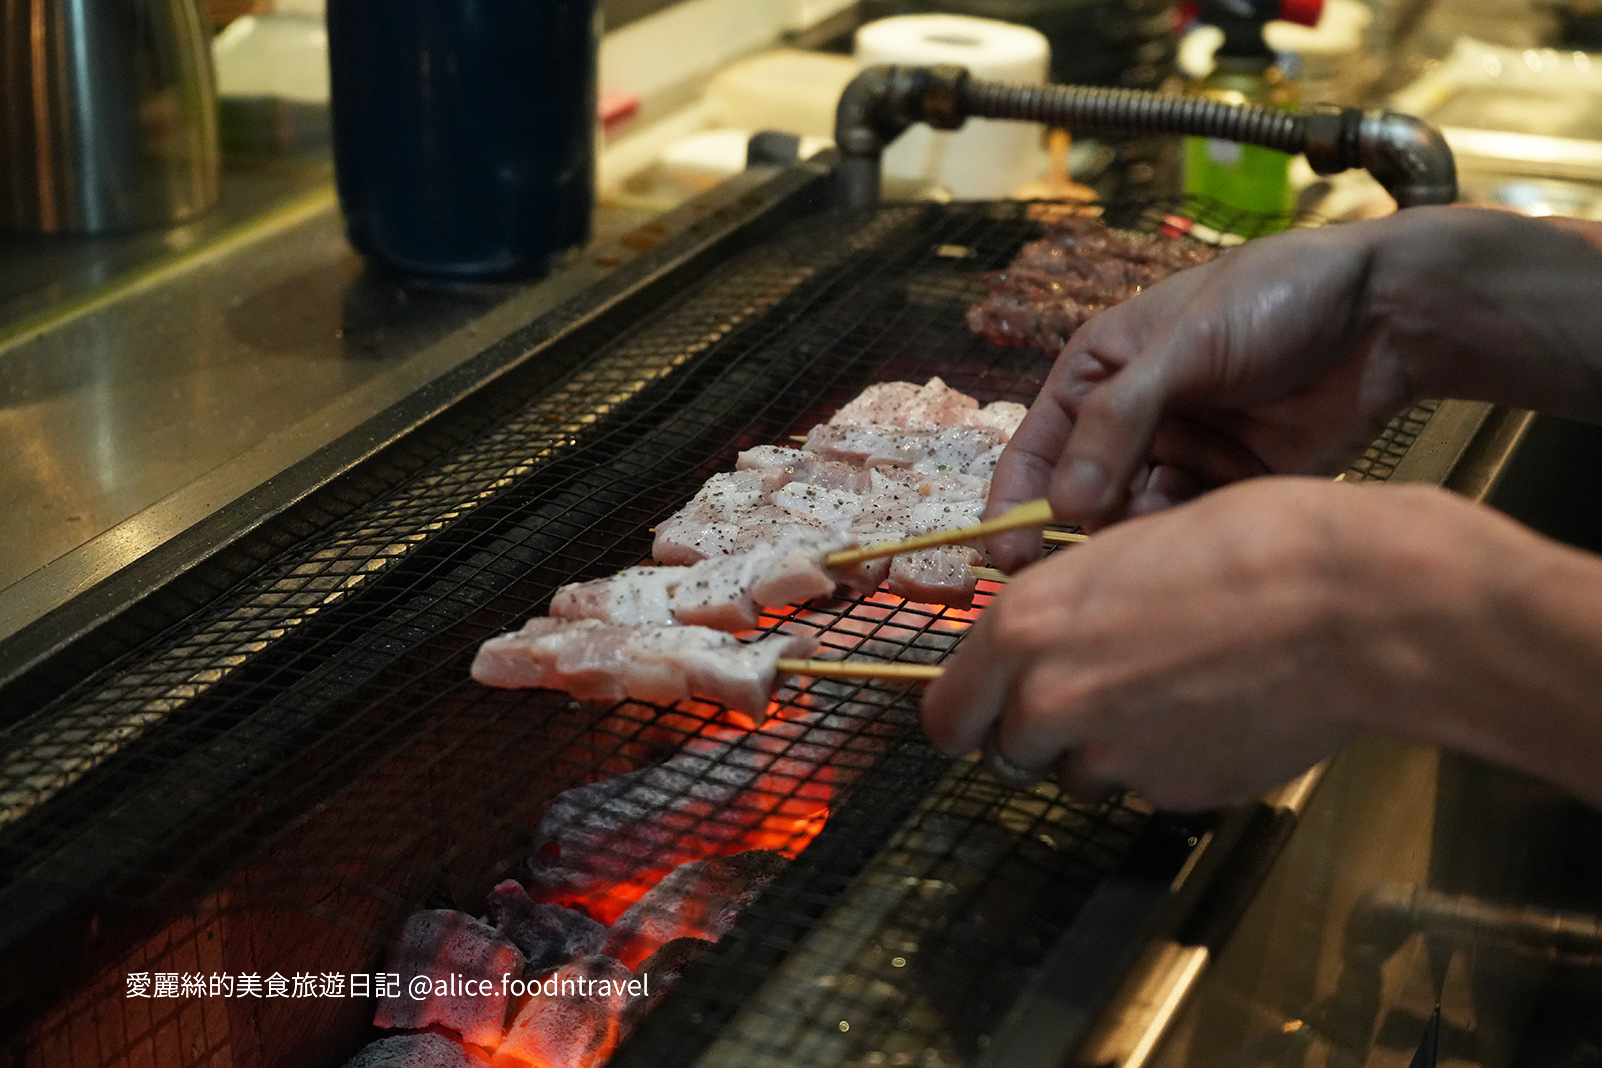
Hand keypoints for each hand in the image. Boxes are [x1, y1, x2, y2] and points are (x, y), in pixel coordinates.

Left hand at [924, 478, 1601, 811]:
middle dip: (1035, 731)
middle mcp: (1053, 700)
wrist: (1356, 603)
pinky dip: (1163, 761)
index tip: (979, 712)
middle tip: (1087, 694)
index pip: (945, 714)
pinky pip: (1146, 786)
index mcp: (1026, 627)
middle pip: (1006, 752)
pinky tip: (1211, 712)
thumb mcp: (1125, 550)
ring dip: (1099, 748)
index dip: (963, 714)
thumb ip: (1060, 610)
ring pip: (1076, 775)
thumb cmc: (1251, 544)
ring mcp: (1115, 757)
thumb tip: (1032, 642)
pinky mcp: (1175, 792)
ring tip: (1164, 692)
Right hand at [986, 208, 1601, 571]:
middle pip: (1082, 496)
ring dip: (1140, 542)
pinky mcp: (1235, 486)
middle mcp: (1132, 421)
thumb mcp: (1185, 345)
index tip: (1009, 558)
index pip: (1035, 449)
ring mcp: (1184, 456)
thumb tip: (1061, 506)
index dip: (1016, 503)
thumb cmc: (1275, 298)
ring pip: (1136, 522)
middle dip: (1081, 533)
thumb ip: (1119, 420)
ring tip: (1158, 551)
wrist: (1390, 311)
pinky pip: (1192, 530)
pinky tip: (1202, 548)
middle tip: (1086, 578)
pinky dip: (1188, 544)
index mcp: (1099, 374)